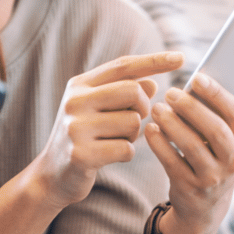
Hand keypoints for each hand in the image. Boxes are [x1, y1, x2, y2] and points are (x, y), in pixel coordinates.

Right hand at [28, 52, 184, 209]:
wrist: (51, 176)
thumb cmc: (83, 139)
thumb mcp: (99, 110)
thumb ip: (123, 94)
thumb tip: (153, 83)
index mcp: (79, 85)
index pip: (123, 66)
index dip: (154, 61)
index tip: (182, 58)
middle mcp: (75, 101)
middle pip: (133, 91)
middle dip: (144, 107)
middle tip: (136, 120)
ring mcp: (76, 128)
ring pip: (133, 122)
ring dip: (133, 135)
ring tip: (115, 141)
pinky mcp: (81, 154)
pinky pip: (126, 148)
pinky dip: (127, 154)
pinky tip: (110, 157)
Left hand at [146, 72, 233, 233]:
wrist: (206, 206)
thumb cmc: (221, 158)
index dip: (217, 94)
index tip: (197, 77)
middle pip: (214, 130)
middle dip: (191, 108)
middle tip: (170, 92)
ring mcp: (212, 177)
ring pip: (191, 146)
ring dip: (172, 124)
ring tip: (157, 108)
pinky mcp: (189, 187)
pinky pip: (172, 162)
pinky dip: (159, 144)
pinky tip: (151, 129)